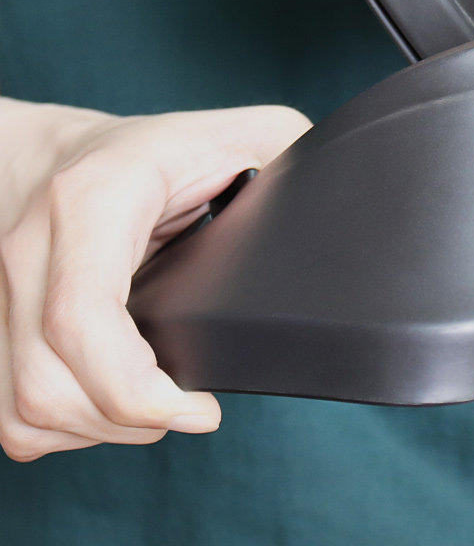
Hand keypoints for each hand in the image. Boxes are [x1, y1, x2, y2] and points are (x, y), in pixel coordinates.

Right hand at [0, 97, 310, 460]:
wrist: (51, 154)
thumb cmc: (151, 147)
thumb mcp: (238, 135)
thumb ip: (292, 161)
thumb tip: (346, 210)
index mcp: (94, 202)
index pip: (85, 319)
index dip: (140, 388)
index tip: (202, 407)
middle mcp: (31, 253)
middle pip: (53, 386)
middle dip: (132, 420)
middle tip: (193, 407)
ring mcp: (2, 296)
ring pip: (27, 411)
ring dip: (100, 430)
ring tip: (160, 406)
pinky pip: (12, 413)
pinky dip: (65, 426)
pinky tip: (113, 402)